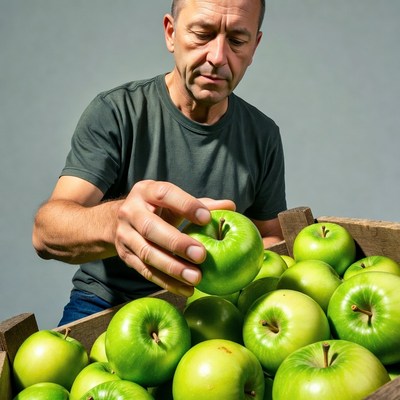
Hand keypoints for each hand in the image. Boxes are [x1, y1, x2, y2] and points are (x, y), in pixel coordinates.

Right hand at [115, 180, 235, 296]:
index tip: (206, 218)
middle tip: (202, 256)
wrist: (119, 220)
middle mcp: (130, 211)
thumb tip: (230, 206)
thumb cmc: (157, 208)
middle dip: (177, 243)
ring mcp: (124, 235)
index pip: (164, 194)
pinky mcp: (124, 255)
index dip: (185, 205)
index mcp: (146, 191)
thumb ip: (200, 204)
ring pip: (147, 253)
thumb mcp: (173, 200)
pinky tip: (186, 289)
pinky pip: (145, 271)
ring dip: (172, 268)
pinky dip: (166, 282)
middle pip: (151, 228)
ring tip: (196, 278)